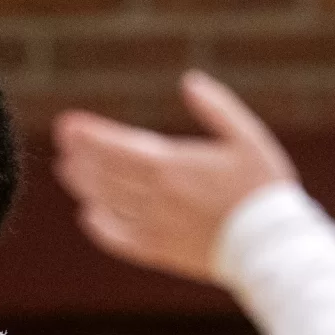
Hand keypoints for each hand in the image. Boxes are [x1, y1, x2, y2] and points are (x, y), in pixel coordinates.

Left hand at [54, 70, 296, 282]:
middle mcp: (156, 197)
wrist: (271, 246)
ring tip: (68, 171)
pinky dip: (101, 227)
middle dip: (81, 157)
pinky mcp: (160, 253)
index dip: (89, 135)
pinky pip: (120, 239)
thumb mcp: (247, 137)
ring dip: (85, 186)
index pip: (116, 147)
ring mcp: (155, 227)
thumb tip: (190, 81)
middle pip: (105, 175)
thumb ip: (216, 108)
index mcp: (172, 165)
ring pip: (108, 204)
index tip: (67, 124)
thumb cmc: (263, 189)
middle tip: (64, 145)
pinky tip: (89, 216)